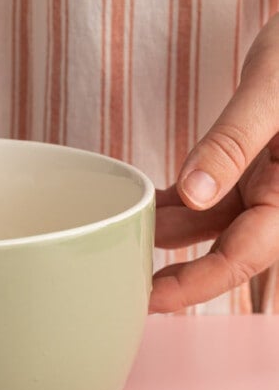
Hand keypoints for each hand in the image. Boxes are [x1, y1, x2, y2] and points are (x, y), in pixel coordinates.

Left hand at [150, 13, 278, 312]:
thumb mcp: (271, 91)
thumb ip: (233, 142)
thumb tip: (196, 194)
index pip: (246, 254)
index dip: (198, 283)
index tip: (154, 298)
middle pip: (232, 249)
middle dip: (184, 274)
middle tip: (130, 288)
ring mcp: (272, 179)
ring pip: (220, 223)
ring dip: (175, 232)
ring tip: (126, 237)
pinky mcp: (258, 162)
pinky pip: (219, 194)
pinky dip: (185, 200)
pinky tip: (150, 200)